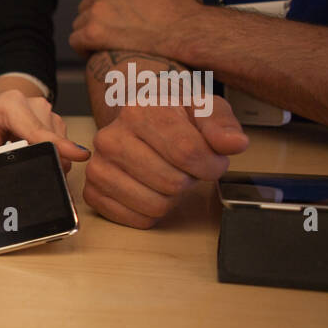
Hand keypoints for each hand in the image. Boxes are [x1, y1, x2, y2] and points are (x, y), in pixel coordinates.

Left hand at [0, 88, 89, 173]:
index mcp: (11, 104)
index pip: (37, 131)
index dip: (57, 145)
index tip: (78, 155)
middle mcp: (35, 104)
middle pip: (50, 140)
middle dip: (43, 159)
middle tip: (25, 169)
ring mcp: (48, 112)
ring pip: (57, 143)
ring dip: (44, 157)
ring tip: (21, 155)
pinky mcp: (55, 121)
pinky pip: (59, 144)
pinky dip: (48, 154)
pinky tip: (32, 152)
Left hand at [70, 0, 203, 57]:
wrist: (186, 31)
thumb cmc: (182, 3)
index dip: (107, 1)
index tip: (118, 13)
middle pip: (87, 3)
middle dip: (97, 15)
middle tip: (115, 29)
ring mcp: (96, 10)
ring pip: (80, 22)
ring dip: (90, 32)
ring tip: (108, 42)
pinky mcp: (93, 33)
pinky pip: (75, 41)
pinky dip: (84, 48)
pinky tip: (97, 52)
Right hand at [82, 95, 248, 228]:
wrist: (137, 121)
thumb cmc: (170, 116)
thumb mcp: (202, 107)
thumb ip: (221, 123)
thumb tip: (234, 144)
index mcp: (139, 111)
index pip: (187, 152)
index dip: (211, 164)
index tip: (212, 160)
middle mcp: (110, 138)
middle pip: (171, 182)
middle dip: (189, 179)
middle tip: (185, 167)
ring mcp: (98, 167)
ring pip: (155, 205)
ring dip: (172, 196)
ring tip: (167, 175)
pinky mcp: (93, 192)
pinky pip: (137, 219)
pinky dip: (153, 211)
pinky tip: (151, 189)